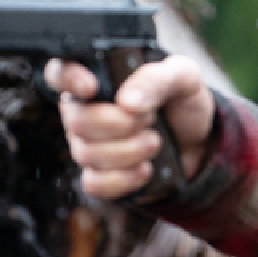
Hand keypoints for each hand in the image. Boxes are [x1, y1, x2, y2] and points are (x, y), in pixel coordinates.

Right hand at [44, 55, 214, 200]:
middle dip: (120, 124)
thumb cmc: (182, 101)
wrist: (198, 141)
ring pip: (86, 154)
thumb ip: (156, 79)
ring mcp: (88, 145)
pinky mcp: (99, 175)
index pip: (59, 73)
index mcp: (98, 78)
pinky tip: (145, 168)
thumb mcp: (182, 77)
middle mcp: (84, 110)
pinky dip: (124, 179)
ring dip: (128, 151)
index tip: (92, 87)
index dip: (68, 79)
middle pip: (76, 121)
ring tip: (155, 141)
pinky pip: (94, 183)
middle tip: (150, 119)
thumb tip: (127, 101)